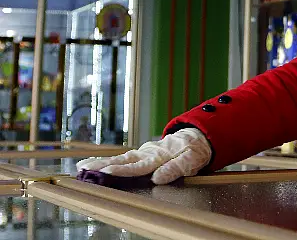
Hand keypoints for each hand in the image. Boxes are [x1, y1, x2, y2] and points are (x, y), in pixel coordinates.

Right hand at [76, 128, 211, 184]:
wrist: (198, 135)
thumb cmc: (195, 150)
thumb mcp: (192, 160)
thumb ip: (175, 168)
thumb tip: (157, 178)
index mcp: (158, 156)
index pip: (138, 166)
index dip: (122, 170)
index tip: (107, 172)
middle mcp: (147, 153)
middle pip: (122, 160)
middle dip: (103, 165)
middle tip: (84, 169)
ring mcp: (143, 152)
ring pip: (119, 158)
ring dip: (100, 162)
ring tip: (82, 166)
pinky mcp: (142, 153)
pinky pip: (122, 157)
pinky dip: (106, 160)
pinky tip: (93, 163)